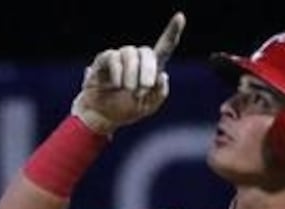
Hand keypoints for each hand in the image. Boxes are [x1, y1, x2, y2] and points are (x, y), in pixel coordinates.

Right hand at [71, 11, 186, 135]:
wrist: (103, 115)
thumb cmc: (127, 109)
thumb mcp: (148, 106)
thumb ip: (159, 93)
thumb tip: (163, 76)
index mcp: (151, 69)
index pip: (164, 47)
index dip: (172, 32)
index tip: (180, 17)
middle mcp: (137, 59)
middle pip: (146, 52)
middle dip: (148, 70)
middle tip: (144, 88)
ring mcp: (121, 57)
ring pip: (130, 55)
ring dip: (131, 75)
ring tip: (128, 90)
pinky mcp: (105, 59)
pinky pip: (113, 58)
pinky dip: (117, 74)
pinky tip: (117, 85)